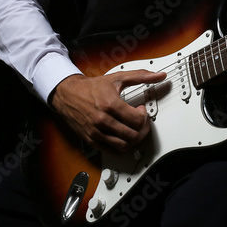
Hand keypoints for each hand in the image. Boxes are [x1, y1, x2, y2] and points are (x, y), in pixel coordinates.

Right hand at [49, 69, 166, 152]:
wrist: (68, 94)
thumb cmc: (91, 87)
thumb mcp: (117, 78)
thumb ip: (140, 76)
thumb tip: (159, 75)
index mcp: (110, 104)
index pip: (137, 120)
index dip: (144, 116)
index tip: (141, 110)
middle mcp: (102, 120)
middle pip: (133, 135)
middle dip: (142, 129)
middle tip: (140, 121)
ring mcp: (96, 132)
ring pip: (124, 146)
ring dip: (134, 139)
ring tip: (132, 128)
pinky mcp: (91, 140)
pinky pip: (112, 151)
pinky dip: (122, 146)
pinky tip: (123, 135)